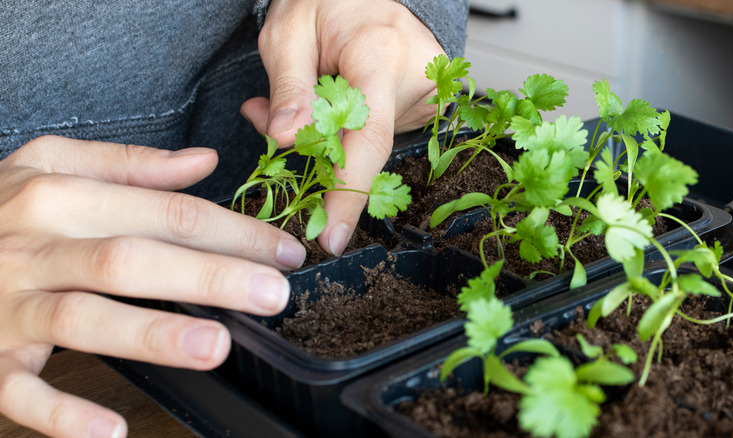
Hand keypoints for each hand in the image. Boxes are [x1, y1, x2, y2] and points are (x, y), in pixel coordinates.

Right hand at [0, 136, 305, 437]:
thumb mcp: (48, 165)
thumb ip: (128, 165)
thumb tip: (201, 162)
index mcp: (57, 196)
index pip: (163, 212)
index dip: (229, 232)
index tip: (282, 251)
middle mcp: (32, 248)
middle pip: (130, 260)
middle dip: (207, 276)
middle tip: (272, 293)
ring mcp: (5, 306)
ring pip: (82, 316)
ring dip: (149, 333)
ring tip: (214, 345)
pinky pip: (20, 390)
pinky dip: (62, 413)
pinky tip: (113, 431)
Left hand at [241, 0, 445, 254]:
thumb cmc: (330, 0)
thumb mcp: (288, 32)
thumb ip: (288, 88)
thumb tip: (284, 140)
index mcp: (380, 54)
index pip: (369, 138)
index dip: (349, 192)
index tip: (331, 236)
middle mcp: (414, 78)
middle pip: (362, 147)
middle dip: (316, 148)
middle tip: (274, 117)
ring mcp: (425, 95)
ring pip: (366, 144)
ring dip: (328, 135)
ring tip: (308, 92)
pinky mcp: (424, 106)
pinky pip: (377, 135)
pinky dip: (346, 130)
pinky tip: (333, 99)